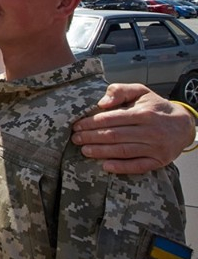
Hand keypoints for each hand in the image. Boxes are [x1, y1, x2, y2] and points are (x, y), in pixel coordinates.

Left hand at [72, 83, 195, 173]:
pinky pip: (137, 166)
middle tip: (75, 139)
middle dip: (91, 137)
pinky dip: (121, 167)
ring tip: (84, 150)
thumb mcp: (140, 91)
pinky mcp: (159, 161)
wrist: (183, 125)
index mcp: (144, 113)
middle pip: (115, 136)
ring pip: (123, 151)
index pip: (112, 119)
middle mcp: (150, 131)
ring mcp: (155, 148)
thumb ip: (120, 91)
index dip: (91, 123)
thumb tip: (102, 103)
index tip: (77, 126)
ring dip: (101, 152)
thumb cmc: (155, 107)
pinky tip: (105, 166)